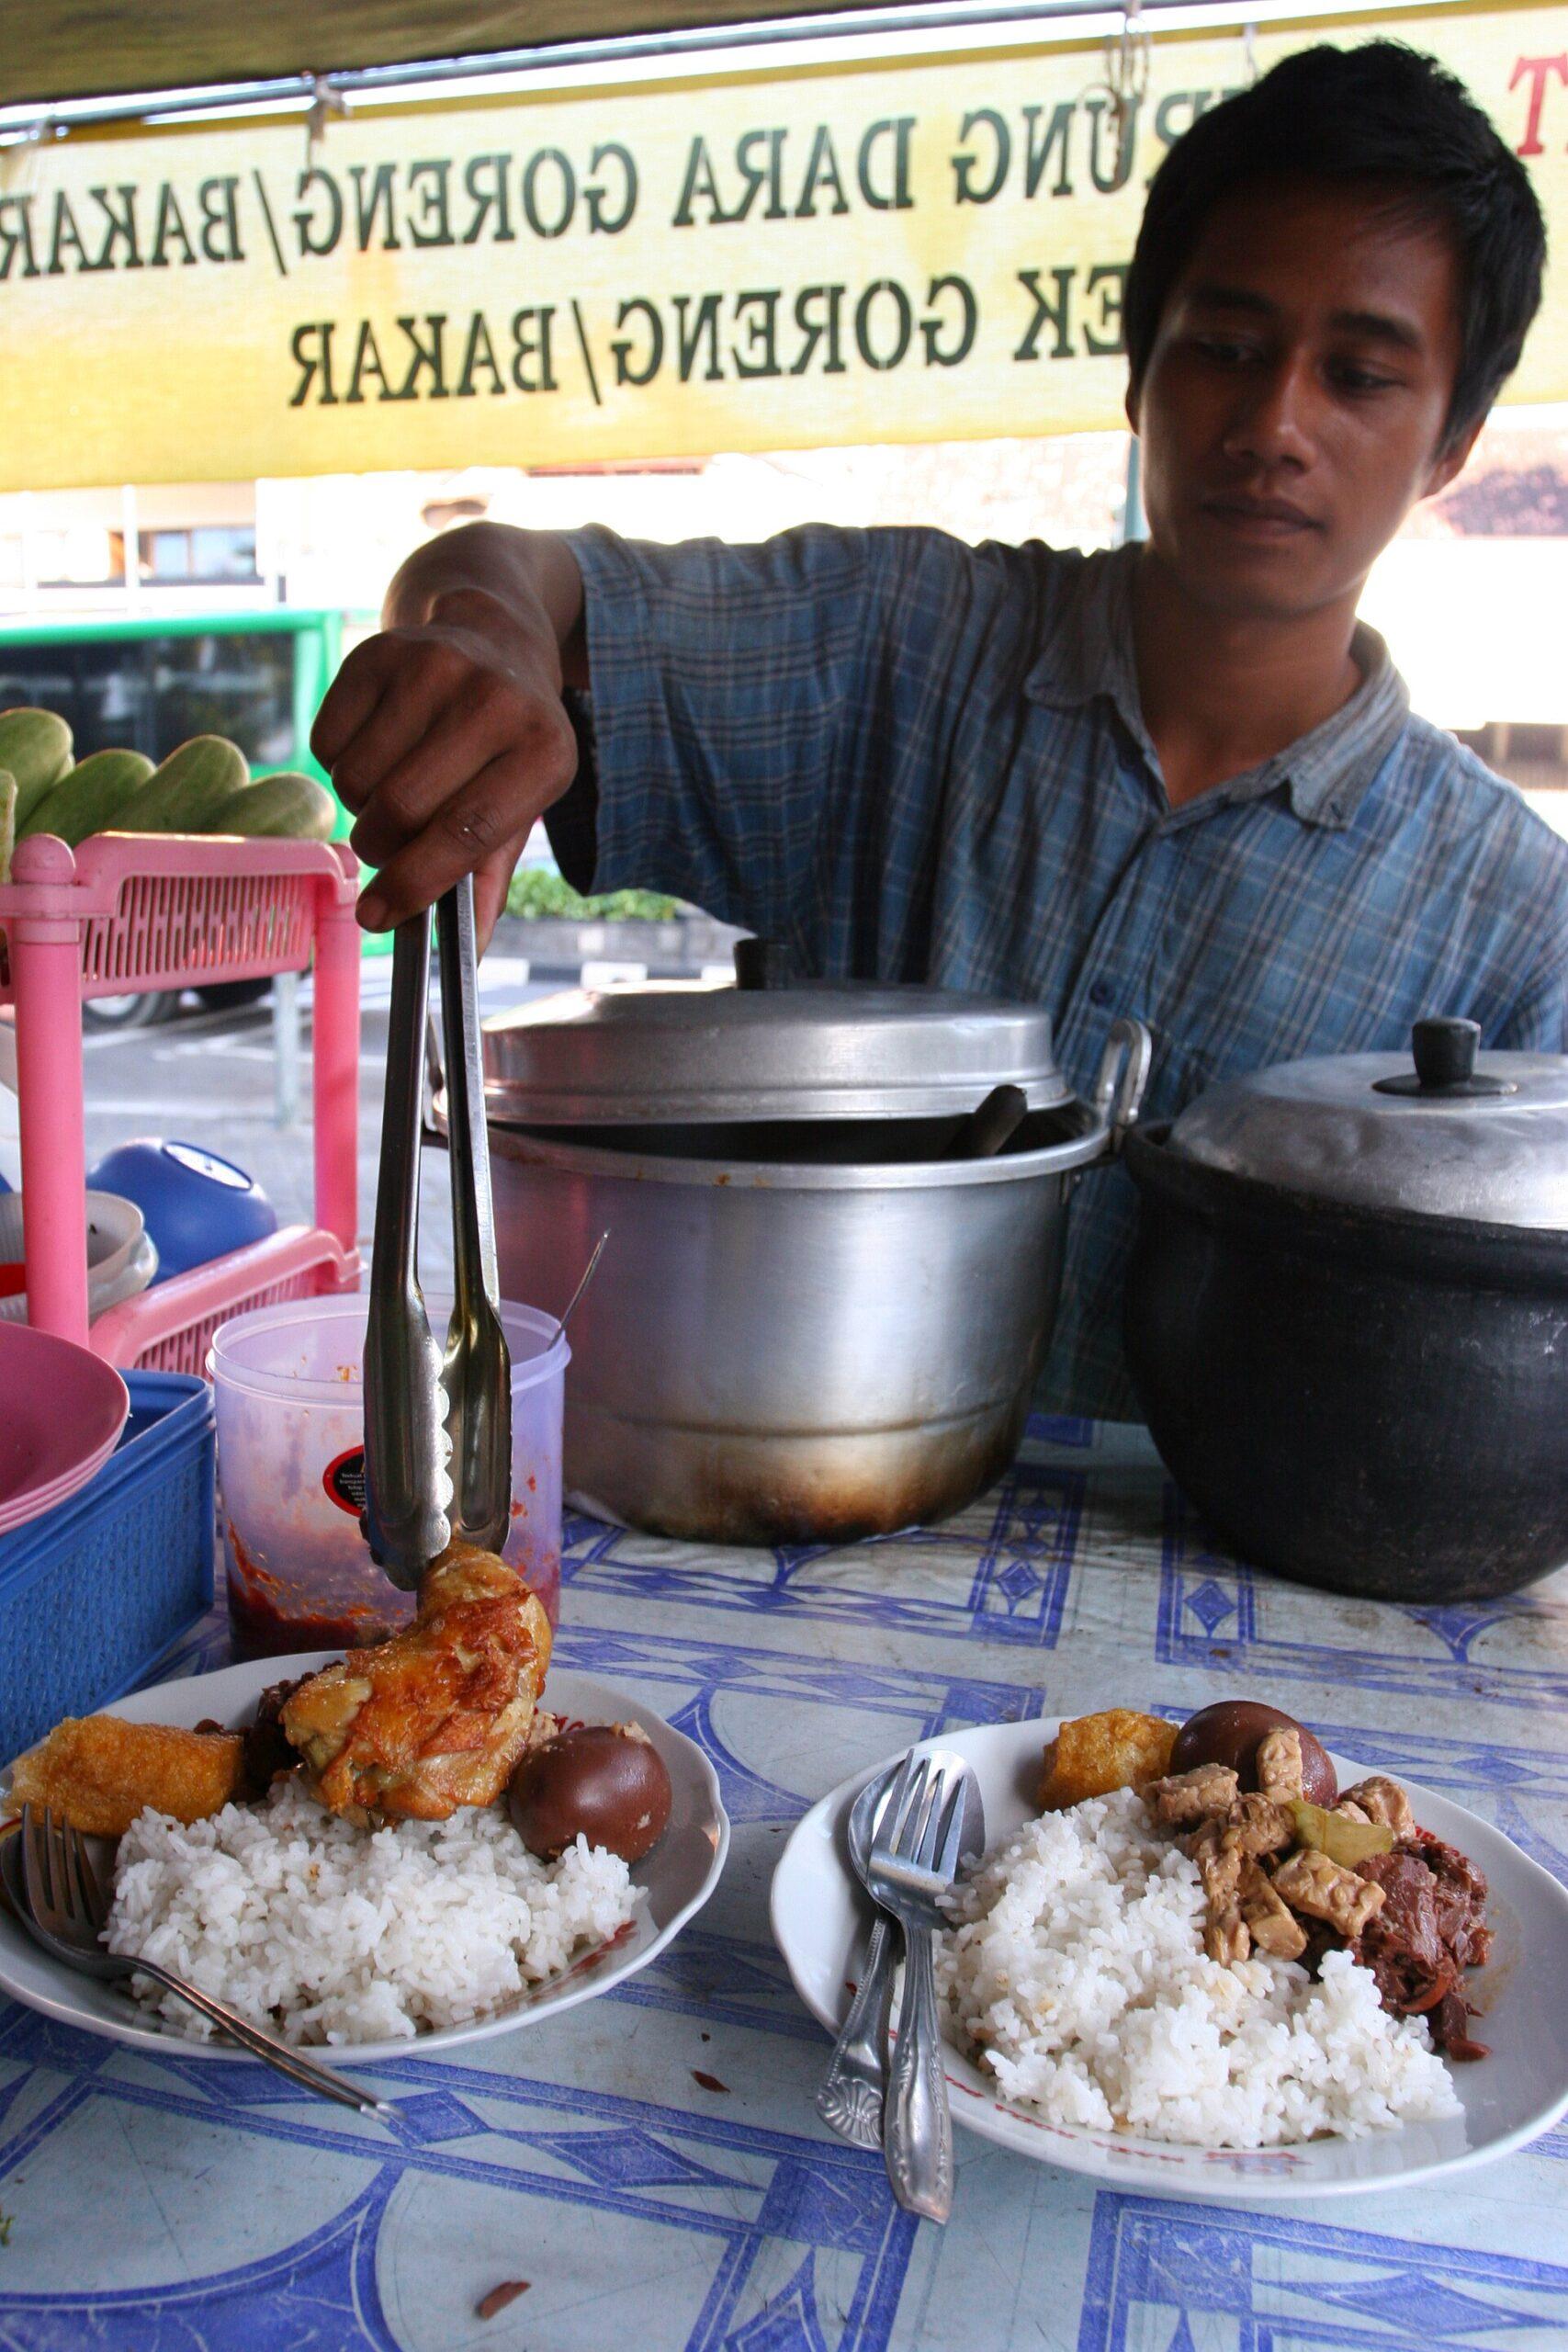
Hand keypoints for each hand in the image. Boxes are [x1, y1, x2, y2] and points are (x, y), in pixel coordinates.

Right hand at [311, 586, 577, 944]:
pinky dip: (338, 763)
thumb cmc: (506, 746)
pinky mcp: (381, 652)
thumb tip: (464, 955)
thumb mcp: (518, 808)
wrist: (493, 635)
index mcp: (544, 752)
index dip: (415, 883)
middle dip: (381, 847)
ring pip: (357, 779)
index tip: (378, 917)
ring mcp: (434, 667)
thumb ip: (487, 881)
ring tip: (391, 788)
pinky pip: (327, 741)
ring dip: (360, 805)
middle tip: (387, 843)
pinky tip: (376, 746)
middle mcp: (495, 701)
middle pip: (402, 808)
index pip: (466, 832)